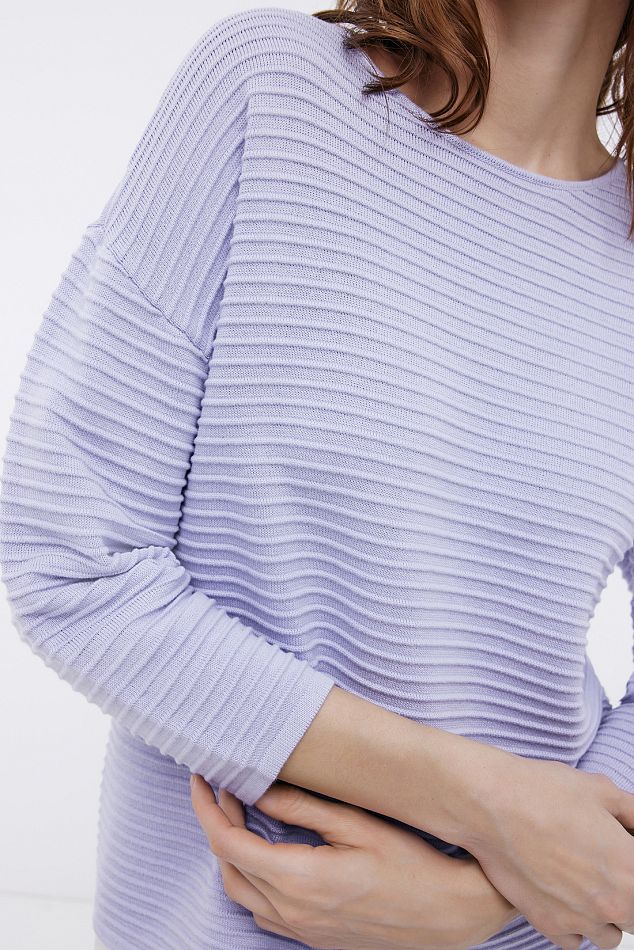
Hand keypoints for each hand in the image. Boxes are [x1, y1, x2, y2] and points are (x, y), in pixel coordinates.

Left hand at [190, 774, 518, 949]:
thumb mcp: (356, 823)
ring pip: (243, 893)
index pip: (228, 842)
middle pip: (228, 868)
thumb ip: (302, 807)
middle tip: (225, 788)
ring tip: (244, 814)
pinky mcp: (315, 939)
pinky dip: (253, 878)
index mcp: (298, 880)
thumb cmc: (413, 863)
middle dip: (218, 824)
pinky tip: (270, 853)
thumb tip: (259, 788)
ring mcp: (303, 932)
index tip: (202, 778)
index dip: (208, 807)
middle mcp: (292, 913)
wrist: (453, 914)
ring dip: (233, 853)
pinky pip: (264, 911)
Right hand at [462, 756, 633, 949]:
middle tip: (607, 867)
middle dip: (627, 891)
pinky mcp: (549, 924)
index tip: (623, 854)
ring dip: (605, 915)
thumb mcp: (601, 790)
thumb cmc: (543, 792)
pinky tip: (566, 899)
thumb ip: (632, 812)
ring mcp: (580, 919)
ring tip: (587, 885)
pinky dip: (575, 927)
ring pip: (610, 936)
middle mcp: (612, 902)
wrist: (492, 805)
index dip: (632, 861)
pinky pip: (576, 943)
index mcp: (631, 868)